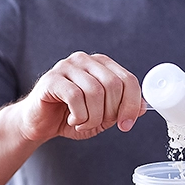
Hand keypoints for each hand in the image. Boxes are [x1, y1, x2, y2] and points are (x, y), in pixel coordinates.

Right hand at [17, 51, 145, 141]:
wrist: (40, 123)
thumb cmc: (72, 117)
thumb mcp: (103, 116)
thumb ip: (122, 109)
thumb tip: (144, 108)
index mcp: (102, 65)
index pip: (128, 80)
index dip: (132, 105)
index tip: (126, 124)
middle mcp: (85, 60)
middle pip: (114, 85)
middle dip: (111, 112)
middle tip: (99, 124)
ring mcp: (67, 66)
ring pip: (95, 92)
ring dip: (93, 117)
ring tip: (83, 123)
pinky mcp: (51, 79)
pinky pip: (75, 97)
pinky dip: (79, 116)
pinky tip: (73, 120)